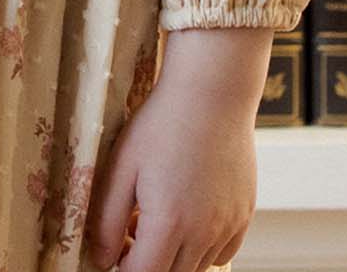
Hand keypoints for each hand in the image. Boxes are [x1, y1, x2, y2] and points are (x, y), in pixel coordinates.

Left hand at [85, 33, 267, 270]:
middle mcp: (204, 232)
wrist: (212, 93)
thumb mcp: (121, 168)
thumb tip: (101, 259)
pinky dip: (202, 248)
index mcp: (169, 223)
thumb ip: (106, 221)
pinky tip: (189, 215)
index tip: (116, 246)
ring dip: (174, 255)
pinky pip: (222, 253)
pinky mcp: (245, 214)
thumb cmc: (162, 125)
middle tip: (133, 228)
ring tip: (160, 215)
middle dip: (147, 263)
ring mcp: (228, 224)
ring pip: (197, 267)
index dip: (123, 268)